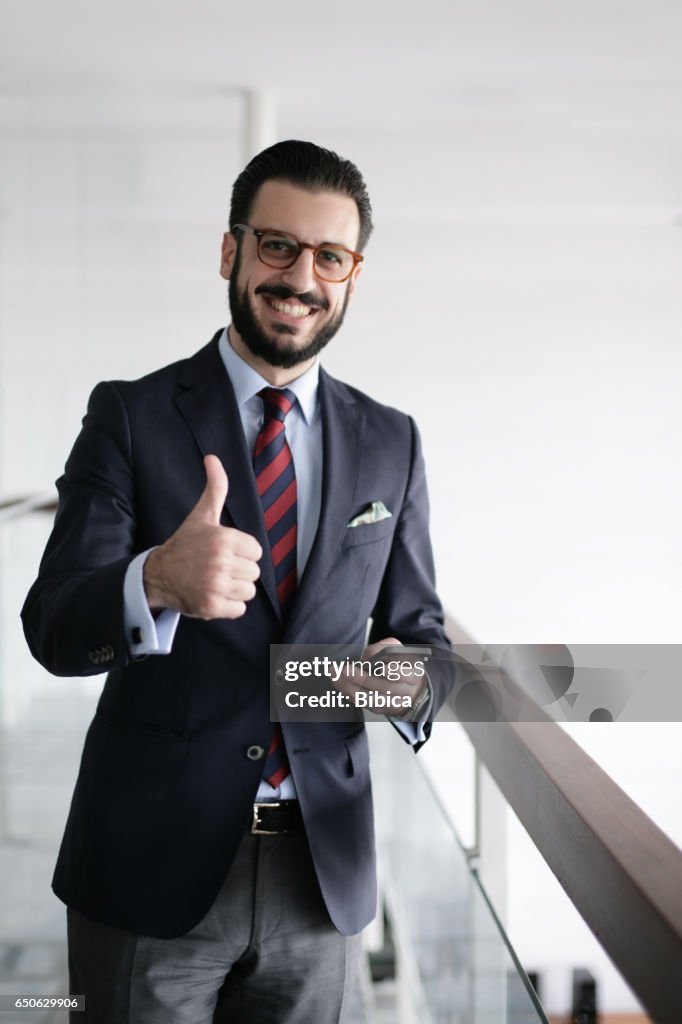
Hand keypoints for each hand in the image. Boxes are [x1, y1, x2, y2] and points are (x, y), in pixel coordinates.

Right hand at [143, 454, 261, 618]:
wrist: (157, 574)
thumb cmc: (185, 544)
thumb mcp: (202, 515)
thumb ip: (215, 488)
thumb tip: (212, 457)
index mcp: (223, 539)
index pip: (256, 551)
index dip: (242, 552)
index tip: (223, 551)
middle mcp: (220, 562)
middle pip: (254, 572)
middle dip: (238, 571)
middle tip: (216, 567)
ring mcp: (215, 586)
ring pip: (248, 591)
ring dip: (234, 589)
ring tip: (214, 580)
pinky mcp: (211, 607)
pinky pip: (239, 609)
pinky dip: (228, 606)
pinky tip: (212, 595)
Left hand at [335, 637, 429, 718]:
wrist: (408, 689)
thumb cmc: (401, 666)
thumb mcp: (399, 652)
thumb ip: (386, 648)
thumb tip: (369, 654)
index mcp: (413, 675)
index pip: (404, 675)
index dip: (394, 672)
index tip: (382, 667)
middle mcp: (404, 693)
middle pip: (383, 688)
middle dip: (362, 679)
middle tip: (344, 669)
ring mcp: (391, 704)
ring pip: (369, 699)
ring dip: (349, 687)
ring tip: (335, 675)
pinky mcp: (379, 710)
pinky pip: (362, 703)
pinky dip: (347, 693)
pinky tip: (337, 682)